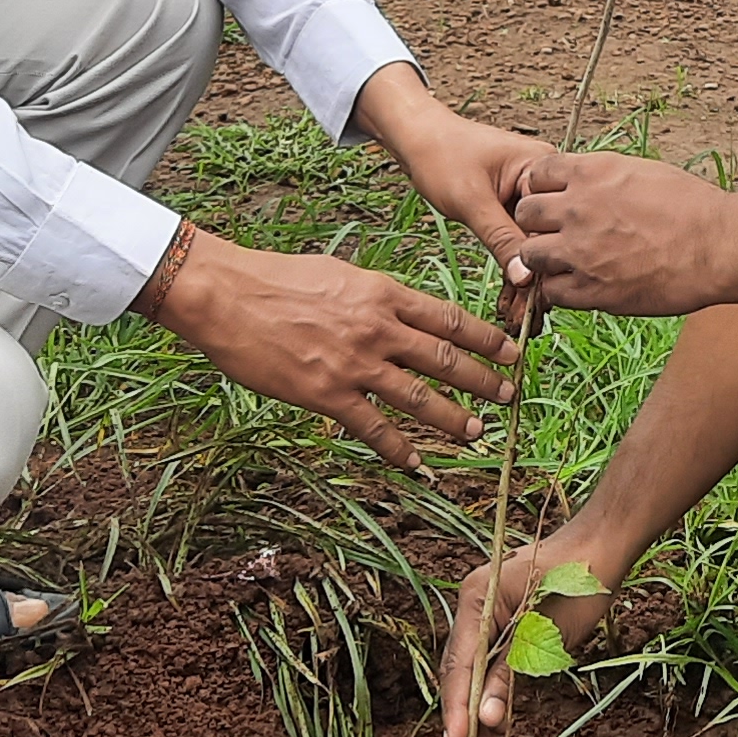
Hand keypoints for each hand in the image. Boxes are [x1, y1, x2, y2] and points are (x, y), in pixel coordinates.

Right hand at [146, 233, 518, 470]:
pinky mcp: (326, 394)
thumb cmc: (276, 277)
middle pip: (444, 357)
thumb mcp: (339, 274)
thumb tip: (400, 311)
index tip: (511, 349)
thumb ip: (375, 295)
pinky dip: (399, 448)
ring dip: (452, 417)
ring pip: (418, 396)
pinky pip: (373, 427)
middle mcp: (377, 328)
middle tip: (509, 393)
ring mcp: (354, 364)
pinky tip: (416, 462)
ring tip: (477, 430)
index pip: (448, 318)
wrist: (226, 294)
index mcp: (382, 292)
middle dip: (482, 378)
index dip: (486, 337)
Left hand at [349, 65, 541, 302]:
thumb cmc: (441, 155)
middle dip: (535, 280)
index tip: (537, 306)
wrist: (417, 136)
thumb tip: (526, 278)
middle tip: (525, 322)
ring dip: (523, 278)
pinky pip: (517, 240)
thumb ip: (500, 238)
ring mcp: (527, 194)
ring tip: (518, 319)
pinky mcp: (512, 205)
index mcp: (542, 167)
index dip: (545, 266)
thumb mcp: (471, 200)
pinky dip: (512, 265)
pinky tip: (510, 298)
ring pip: (531, 244)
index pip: (552, 224)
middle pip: (545, 238)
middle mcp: (543, 180)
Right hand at [437, 523, 617, 736]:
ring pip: (472, 662)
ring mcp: (486, 608)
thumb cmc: (579, 582)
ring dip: (474, 698)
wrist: (604, 544)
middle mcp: (473, 602)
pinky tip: (491, 709)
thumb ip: (510, 674)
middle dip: (460, 707)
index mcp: (477, 598)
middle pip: (459, 664)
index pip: (459, 662)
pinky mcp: (503, 617)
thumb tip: (485, 719)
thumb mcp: (546, 635)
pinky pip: (489, 654)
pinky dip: (489, 681)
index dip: (456, 706)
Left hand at [512, 148, 737, 316]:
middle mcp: (578, 208)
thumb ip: (604, 177)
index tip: (555, 200)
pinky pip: (551, 291)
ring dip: (543, 258)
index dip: (543, 188)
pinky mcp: (590, 289)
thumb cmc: (693, 206)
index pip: (536, 174)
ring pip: (529, 255)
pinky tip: (582, 285)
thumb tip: (585, 180)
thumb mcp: (643, 171)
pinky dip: (560, 289)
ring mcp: (580, 251)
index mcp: (592, 173)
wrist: (720, 246)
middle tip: (557, 234)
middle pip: (525, 213)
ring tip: (566, 263)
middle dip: (537, 224)